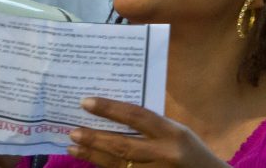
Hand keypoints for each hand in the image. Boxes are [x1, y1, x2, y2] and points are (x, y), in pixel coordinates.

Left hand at [67, 97, 227, 167]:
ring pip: (117, 165)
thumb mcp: (178, 131)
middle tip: (73, 130)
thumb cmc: (192, 151)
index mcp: (172, 133)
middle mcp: (164, 155)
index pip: (136, 116)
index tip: (86, 102)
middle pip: (122, 146)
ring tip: (73, 145)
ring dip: (93, 155)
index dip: (109, 109)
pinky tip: (90, 160)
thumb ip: (152, 125)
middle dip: (94, 138)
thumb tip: (115, 114)